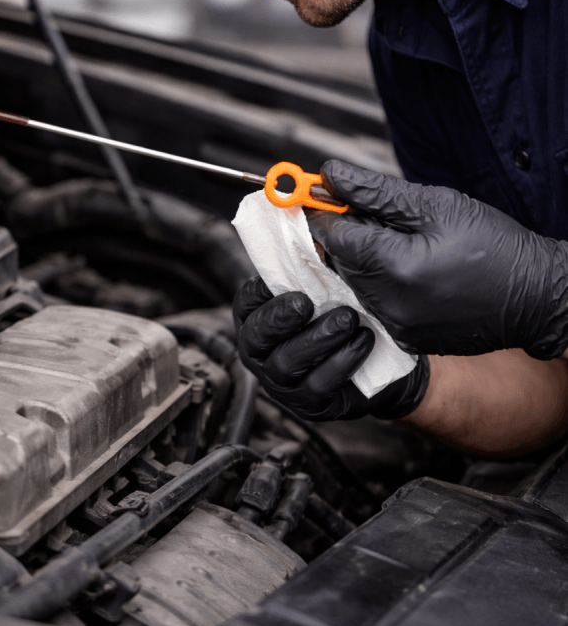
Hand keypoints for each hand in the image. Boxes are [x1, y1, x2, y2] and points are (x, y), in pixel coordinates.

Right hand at [233, 276, 428, 420]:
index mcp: (258, 317)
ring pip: (287, 362)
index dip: (259, 293)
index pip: (246, 303)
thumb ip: (313, 264)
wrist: (378, 360)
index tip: (285, 281)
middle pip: (256, 336)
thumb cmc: (343, 313)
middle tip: (305, 303)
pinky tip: (363, 341)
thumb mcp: (325, 287)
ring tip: (347, 318)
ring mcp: (282, 381)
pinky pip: (319, 385)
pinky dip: (342, 361)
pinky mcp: (308, 403)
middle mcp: (262, 352)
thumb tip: (316, 222)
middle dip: (279, 318)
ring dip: (318, 338)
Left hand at [308, 159, 567, 359]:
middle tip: (367, 209)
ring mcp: (398, 327)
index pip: (334, 235)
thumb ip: (375, 192)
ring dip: (364, 257)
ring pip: (357, 283)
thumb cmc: (495, 244)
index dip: (326, 210)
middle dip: (346, 232)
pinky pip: (377, 304)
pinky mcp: (409, 339)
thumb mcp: (435, 205)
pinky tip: (412, 266)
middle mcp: (390, 304)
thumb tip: (329, 176)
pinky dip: (382, 282)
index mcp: (395, 267)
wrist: (537, 296)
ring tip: (401, 237)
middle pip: (342, 261)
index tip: (320, 192)